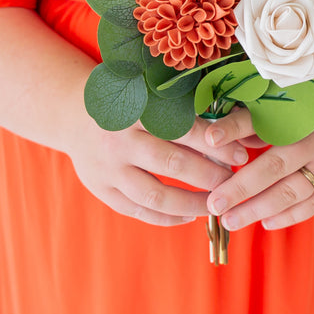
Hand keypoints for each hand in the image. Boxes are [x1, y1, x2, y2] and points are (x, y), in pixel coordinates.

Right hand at [66, 105, 258, 226]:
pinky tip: (189, 214)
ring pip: (156, 195)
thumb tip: (231, 136)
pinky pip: (138, 211)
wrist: (72, 114)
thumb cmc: (125, 103)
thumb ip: (183, 112)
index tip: (240, 155)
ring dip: (192, 203)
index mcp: (135, 110)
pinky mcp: (101, 188)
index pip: (182, 129)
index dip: (214, 144)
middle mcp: (119, 140)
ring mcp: (107, 168)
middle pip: (171, 164)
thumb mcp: (148, 96)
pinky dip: (167, 217)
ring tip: (215, 204)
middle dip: (208, 176)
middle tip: (232, 181)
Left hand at [200, 66, 313, 231]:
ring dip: (259, 210)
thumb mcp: (309, 86)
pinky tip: (266, 223)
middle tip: (212, 204)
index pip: (264, 123)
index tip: (208, 138)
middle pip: (273, 170)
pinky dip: (290, 215)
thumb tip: (233, 119)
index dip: (234, 129)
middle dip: (240, 189)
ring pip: (292, 194)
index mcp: (309, 113)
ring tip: (230, 220)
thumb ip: (273, 107)